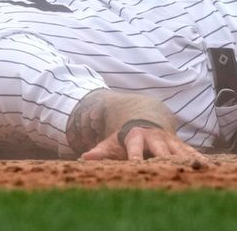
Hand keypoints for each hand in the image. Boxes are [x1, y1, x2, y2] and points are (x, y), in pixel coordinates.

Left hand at [81, 126, 204, 160]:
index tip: (135, 163)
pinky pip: (190, 152)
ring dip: (182, 158)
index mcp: (136, 136)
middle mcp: (154, 137)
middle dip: (162, 157)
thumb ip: (99, 151)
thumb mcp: (111, 142)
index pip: (135, 146)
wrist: (144, 120)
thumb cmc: (125, 137)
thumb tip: (83, 158)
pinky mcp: (179, 145)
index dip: (135, 155)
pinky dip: (197, 158)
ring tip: (188, 168)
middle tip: (165, 168)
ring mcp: (168, 140)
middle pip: (159, 149)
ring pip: (176, 150)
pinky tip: (205, 167)